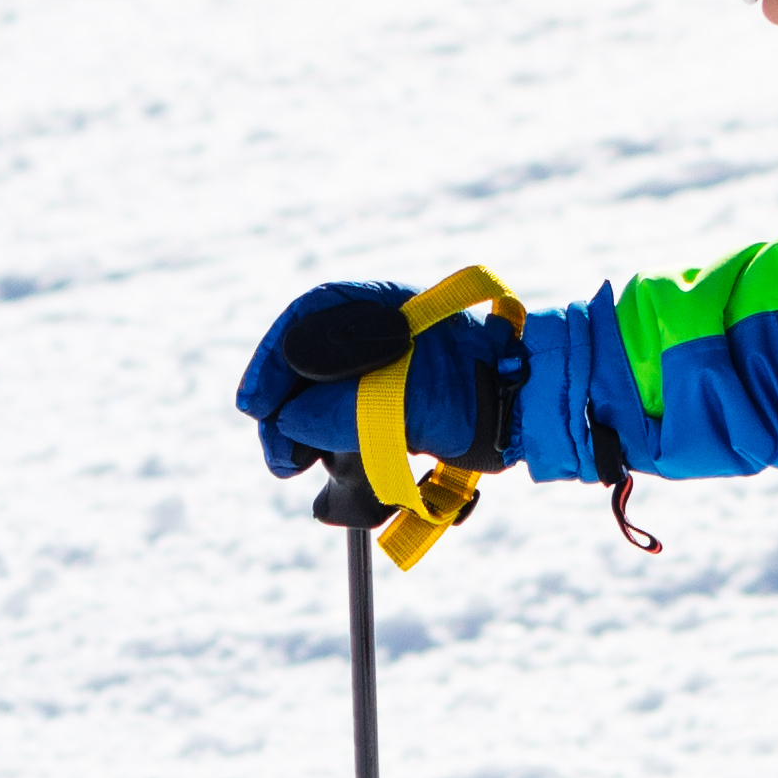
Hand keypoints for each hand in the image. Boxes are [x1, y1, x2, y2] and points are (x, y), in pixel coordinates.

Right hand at [238, 281, 528, 493]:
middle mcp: (370, 334)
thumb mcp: (401, 398)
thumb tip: (288, 426)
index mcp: (372, 308)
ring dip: (304, 434)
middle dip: (282, 411)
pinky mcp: (389, 406)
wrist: (524, 412)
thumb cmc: (474, 392)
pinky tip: (328, 469)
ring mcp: (380, 370)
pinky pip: (343, 424)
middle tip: (278, 460)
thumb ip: (336, 408)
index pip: (300, 324)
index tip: (253, 406)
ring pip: (319, 401)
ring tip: (298, 467)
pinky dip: (332, 447)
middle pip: (303, 367)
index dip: (270, 365)